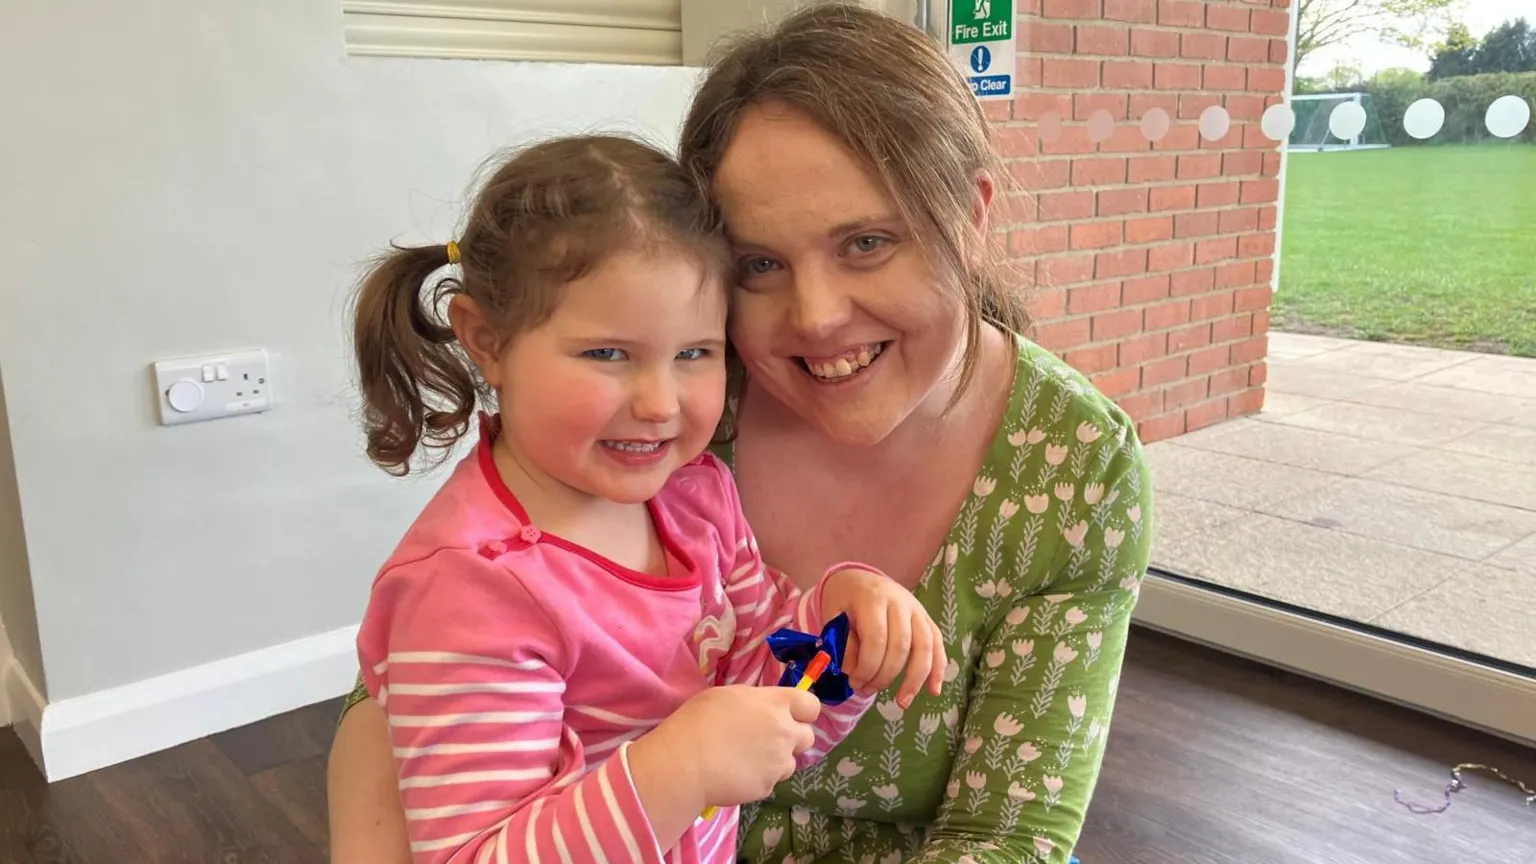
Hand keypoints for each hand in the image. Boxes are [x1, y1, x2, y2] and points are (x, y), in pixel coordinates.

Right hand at [638, 685, 821, 808]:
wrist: (686, 763)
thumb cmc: (699, 720)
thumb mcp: (728, 695)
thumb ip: (756, 702)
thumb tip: (763, 710)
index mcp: (776, 704)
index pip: (811, 705)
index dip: (802, 711)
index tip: (788, 715)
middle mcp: (785, 732)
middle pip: (808, 737)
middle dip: (792, 738)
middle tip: (767, 740)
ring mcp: (778, 763)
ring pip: (790, 763)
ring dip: (776, 761)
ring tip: (747, 760)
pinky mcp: (768, 787)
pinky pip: (770, 781)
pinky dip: (758, 779)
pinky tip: (737, 774)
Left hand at [821, 568, 946, 707]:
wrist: (859, 578)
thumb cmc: (844, 601)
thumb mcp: (833, 616)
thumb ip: (843, 643)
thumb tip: (854, 672)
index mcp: (873, 599)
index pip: (876, 639)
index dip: (867, 667)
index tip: (854, 683)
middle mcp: (900, 602)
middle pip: (901, 646)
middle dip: (885, 676)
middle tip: (867, 691)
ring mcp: (917, 609)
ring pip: (925, 647)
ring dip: (915, 679)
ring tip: (902, 703)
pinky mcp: (926, 618)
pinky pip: (937, 644)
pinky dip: (938, 669)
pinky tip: (934, 691)